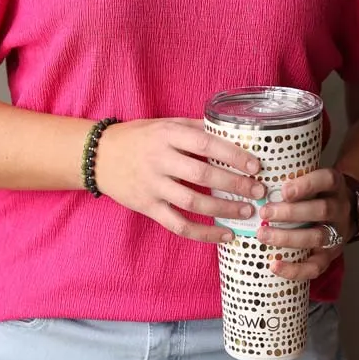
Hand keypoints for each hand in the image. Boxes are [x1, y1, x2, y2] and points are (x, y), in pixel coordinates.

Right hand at [95, 119, 264, 242]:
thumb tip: (234, 134)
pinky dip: (204, 234)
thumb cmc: (139, 137)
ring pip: (193, 203)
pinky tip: (225, 236)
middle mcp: (160, 160)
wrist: (99, 156)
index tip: (256, 165)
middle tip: (259, 191)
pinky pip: (178, 225)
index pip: (206, 143)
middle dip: (235, 184)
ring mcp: (152, 186)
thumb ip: (196, 128)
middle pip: (203, 174)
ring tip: (246, 212)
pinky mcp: (147, 207)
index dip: (233, 155)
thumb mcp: (165, 123)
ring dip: (223, 209)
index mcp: (167, 135)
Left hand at [256, 168, 354, 280]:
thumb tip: (253, 178)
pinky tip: (274, 265)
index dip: (306, 185)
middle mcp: (340, 209)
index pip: (327, 180)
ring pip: (318, 237)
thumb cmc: (315, 193)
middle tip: (264, 213)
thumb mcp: (310, 179)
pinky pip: (316, 267)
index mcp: (334, 186)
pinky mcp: (331, 256)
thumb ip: (290, 177)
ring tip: (263, 235)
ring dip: (288, 237)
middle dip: (290, 213)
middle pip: (322, 210)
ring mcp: (337, 233)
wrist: (343, 215)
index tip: (283, 191)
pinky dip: (294, 269)